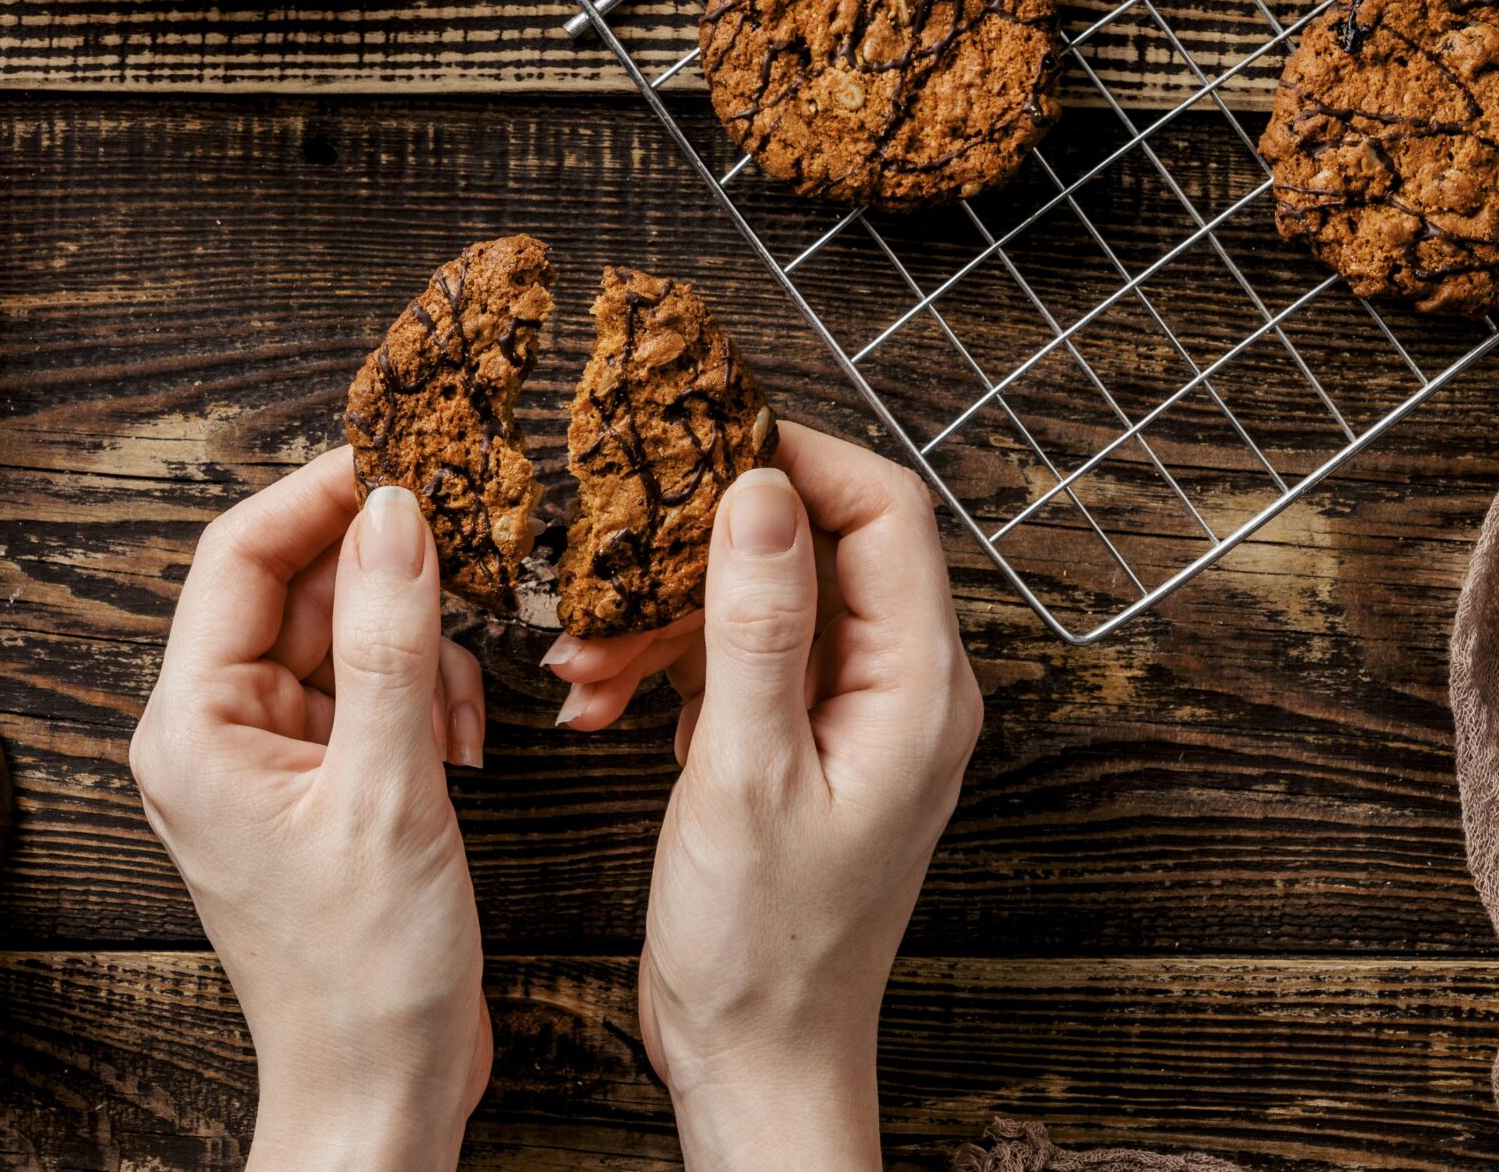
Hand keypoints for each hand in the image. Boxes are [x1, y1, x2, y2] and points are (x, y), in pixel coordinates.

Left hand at [131, 448, 491, 1169]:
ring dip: (418, 648)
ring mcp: (269, 760)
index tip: (401, 457)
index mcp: (193, 724)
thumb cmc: (364, 974)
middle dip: (387, 575)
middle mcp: (216, 731)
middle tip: (471, 549)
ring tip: (466, 704)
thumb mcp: (389, 790)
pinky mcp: (320, 786)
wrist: (380, 1091)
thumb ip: (389, 643)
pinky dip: (425, 697)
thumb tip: (395, 515)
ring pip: (345, 637)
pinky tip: (465, 743)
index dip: (319, 494)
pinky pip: (369, 693)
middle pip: (296, 589)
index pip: (239, 555)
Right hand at [547, 424, 978, 1169]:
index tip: (697, 440)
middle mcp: (898, 687)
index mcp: (918, 686)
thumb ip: (758, 626)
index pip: (884, 510)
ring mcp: (845, 714)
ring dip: (662, 614)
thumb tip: (758, 491)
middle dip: (700, 542)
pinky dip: (661, 665)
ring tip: (580, 654)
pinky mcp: (792, 741)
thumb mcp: (747, 773)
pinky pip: (731, 659)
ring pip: (757, 601)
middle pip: (813, 546)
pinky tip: (594, 694)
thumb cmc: (766, 945)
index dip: (794, 457)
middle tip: (612, 542)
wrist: (757, 1059)